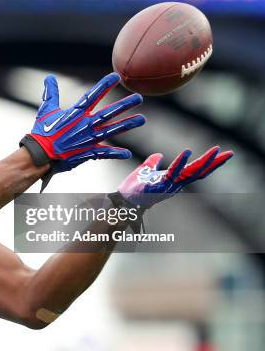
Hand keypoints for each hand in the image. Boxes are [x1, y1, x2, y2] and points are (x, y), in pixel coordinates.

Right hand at [21, 73, 145, 174]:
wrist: (40, 155)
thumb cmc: (42, 132)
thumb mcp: (45, 110)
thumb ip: (50, 93)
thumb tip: (49, 78)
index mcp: (75, 113)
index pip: (92, 96)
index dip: (104, 85)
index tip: (116, 77)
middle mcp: (85, 125)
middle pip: (108, 112)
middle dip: (124, 105)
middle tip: (138, 98)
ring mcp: (88, 139)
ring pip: (112, 130)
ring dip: (127, 124)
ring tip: (141, 119)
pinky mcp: (88, 152)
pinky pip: (105, 152)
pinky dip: (116, 153)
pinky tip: (127, 153)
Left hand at [118, 146, 233, 208]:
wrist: (122, 199)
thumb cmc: (134, 187)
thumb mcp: (145, 170)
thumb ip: (153, 162)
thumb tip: (159, 154)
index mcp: (174, 180)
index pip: (196, 171)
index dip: (210, 163)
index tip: (223, 153)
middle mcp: (174, 184)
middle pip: (199, 173)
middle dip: (214, 163)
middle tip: (229, 153)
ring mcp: (167, 186)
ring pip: (189, 174)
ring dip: (203, 162)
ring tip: (215, 151)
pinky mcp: (158, 187)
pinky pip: (172, 174)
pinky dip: (179, 163)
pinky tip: (186, 153)